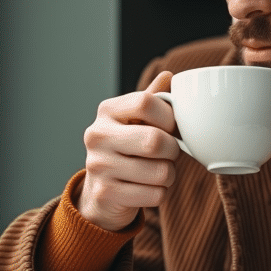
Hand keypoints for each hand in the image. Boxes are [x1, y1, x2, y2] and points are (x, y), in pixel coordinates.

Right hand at [77, 71, 180, 230]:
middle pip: (155, 140)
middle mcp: (97, 135)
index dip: (168, 116)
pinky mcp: (105, 193)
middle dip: (173, 150)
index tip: (170, 126)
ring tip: (157, 171)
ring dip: (169, 174)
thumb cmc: (128, 149)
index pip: (146, 102)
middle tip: (168, 153)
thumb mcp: (137, 121)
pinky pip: (155, 194)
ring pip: (160, 172)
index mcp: (107, 111)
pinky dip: (160, 193)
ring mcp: (98, 165)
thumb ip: (153, 99)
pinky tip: (147, 188)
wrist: (102, 192)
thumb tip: (169, 76)